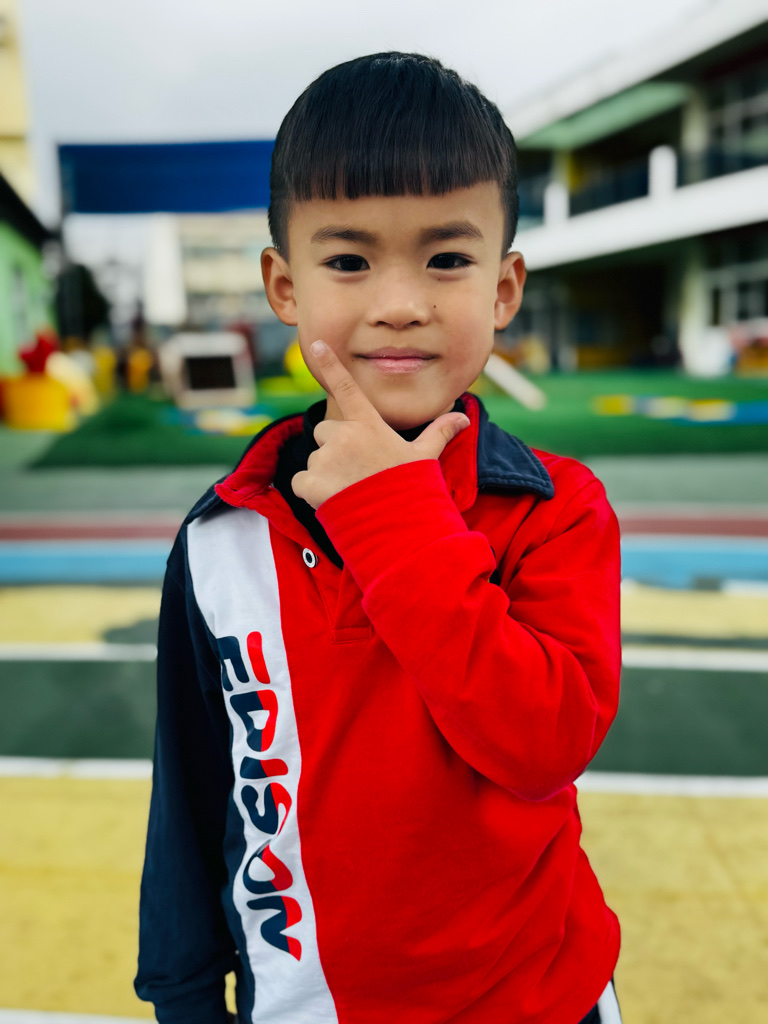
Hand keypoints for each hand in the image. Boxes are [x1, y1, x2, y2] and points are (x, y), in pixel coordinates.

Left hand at [291, 340, 469, 508]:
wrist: (397, 526)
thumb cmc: (412, 488)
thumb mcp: (425, 457)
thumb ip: (439, 433)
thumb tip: (464, 416)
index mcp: (368, 425)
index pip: (348, 388)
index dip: (331, 364)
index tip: (317, 344)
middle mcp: (343, 436)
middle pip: (327, 431)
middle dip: (336, 447)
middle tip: (358, 470)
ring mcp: (325, 459)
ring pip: (315, 459)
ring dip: (326, 472)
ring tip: (351, 489)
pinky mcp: (310, 482)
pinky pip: (301, 481)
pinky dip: (311, 491)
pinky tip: (333, 500)